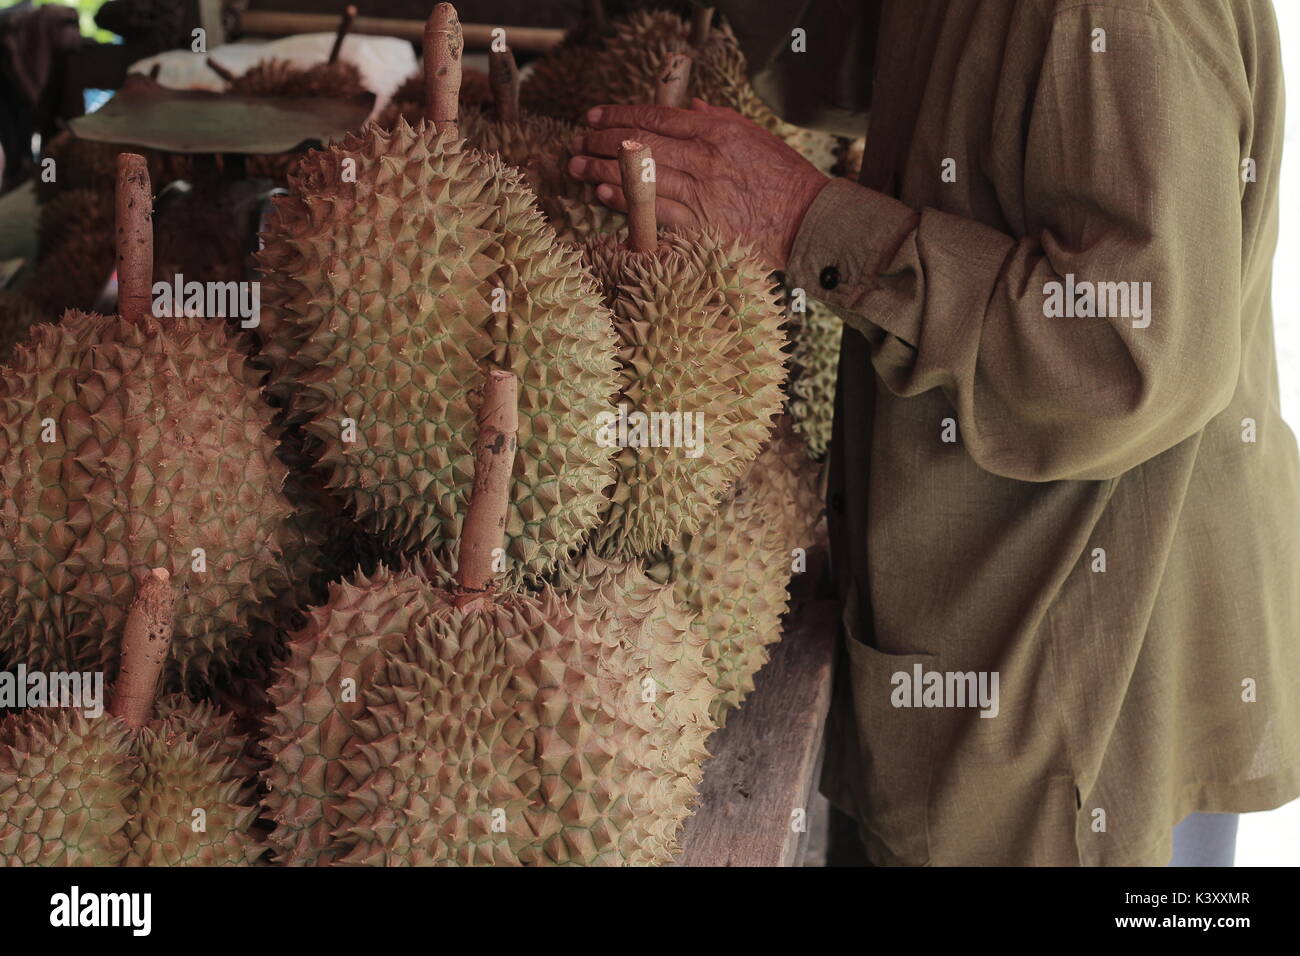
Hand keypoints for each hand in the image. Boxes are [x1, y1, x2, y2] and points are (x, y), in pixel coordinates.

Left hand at [567, 99, 828, 270]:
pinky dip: (626, 203)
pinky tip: (603, 197)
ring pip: (639, 177)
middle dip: (601, 142)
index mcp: (714, 130)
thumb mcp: (751, 134)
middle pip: (639, 144)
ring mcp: (700, 192)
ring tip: (577, 169)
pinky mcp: (700, 224)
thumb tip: (690, 108)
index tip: (594, 117)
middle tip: (577, 143)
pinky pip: (653, 211)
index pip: (654, 116)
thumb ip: (716, 119)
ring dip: (602, 172)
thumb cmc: (781, 177)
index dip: (618, 115)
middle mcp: (703, 158)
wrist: (805, 218)